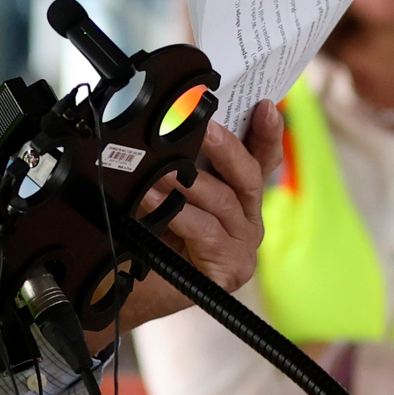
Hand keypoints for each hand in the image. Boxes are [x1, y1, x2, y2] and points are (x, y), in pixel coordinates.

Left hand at [114, 100, 284, 331]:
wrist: (127, 289)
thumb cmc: (147, 236)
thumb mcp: (165, 191)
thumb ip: (180, 164)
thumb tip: (172, 123)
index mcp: (239, 196)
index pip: (260, 157)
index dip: (267, 131)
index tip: (266, 105)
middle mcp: (248, 218)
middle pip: (249, 175)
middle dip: (226, 147)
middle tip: (205, 127)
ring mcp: (243, 245)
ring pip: (225, 201)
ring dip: (189, 182)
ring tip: (161, 169)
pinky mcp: (232, 269)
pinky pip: (208, 232)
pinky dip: (179, 213)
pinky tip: (155, 201)